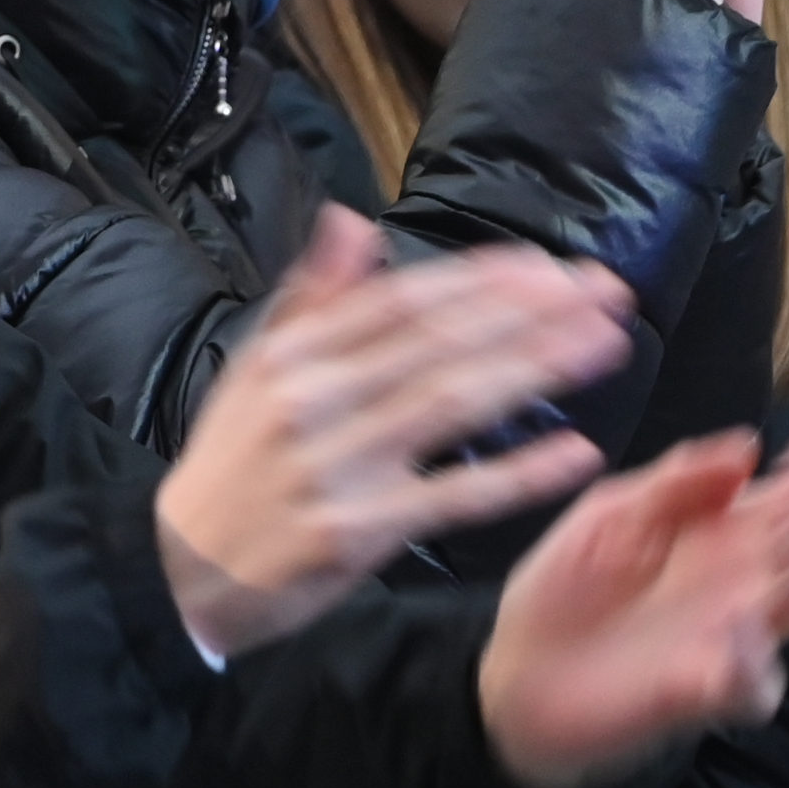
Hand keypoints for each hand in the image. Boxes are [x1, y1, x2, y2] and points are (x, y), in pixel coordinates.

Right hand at [150, 214, 636, 659]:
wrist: (182, 567)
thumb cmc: (234, 463)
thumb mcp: (257, 369)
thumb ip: (312, 296)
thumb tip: (351, 220)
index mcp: (296, 353)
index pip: (404, 300)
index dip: (483, 279)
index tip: (551, 267)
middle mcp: (317, 398)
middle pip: (441, 342)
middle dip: (533, 312)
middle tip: (606, 292)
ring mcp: (339, 466)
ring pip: (455, 404)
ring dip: (538, 368)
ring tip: (606, 344)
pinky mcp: (359, 532)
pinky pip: (454, 497)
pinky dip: (519, 475)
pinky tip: (578, 452)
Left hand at [474, 418, 788, 787]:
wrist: (515, 673)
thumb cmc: (565, 588)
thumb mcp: (609, 516)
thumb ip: (674, 484)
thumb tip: (748, 447)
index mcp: (721, 532)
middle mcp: (741, 581)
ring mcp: (731, 638)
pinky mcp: (706, 694)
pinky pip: (753, 684)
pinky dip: (754, 659)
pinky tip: (738, 625)